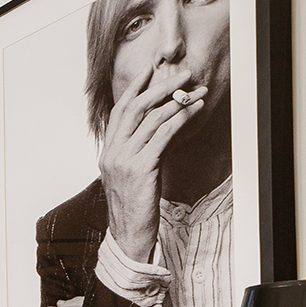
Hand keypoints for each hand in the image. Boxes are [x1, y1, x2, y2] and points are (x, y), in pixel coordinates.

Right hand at [98, 63, 205, 260]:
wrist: (128, 234)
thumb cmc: (134, 206)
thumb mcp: (134, 175)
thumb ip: (143, 150)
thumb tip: (166, 128)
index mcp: (108, 153)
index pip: (119, 112)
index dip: (134, 89)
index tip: (149, 71)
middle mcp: (112, 153)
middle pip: (135, 109)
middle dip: (159, 88)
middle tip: (182, 76)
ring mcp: (124, 160)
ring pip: (151, 120)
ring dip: (178, 102)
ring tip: (197, 92)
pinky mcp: (141, 168)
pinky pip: (163, 136)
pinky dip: (181, 119)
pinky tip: (194, 111)